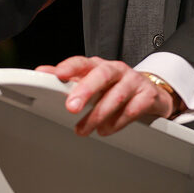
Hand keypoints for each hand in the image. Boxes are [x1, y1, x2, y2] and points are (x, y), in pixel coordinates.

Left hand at [35, 56, 173, 135]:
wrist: (150, 92)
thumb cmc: (115, 86)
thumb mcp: (92, 81)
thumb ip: (68, 78)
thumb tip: (42, 71)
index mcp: (100, 66)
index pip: (84, 62)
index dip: (71, 67)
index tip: (58, 75)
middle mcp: (117, 70)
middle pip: (102, 75)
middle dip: (86, 91)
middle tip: (71, 107)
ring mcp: (134, 82)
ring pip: (116, 96)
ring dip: (98, 115)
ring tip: (83, 129)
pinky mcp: (147, 96)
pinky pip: (132, 110)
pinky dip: (117, 122)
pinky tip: (106, 129)